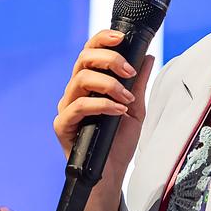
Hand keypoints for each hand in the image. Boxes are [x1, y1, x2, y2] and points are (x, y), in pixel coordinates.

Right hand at [54, 30, 153, 167]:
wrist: (113, 173)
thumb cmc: (120, 142)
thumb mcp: (136, 108)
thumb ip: (138, 83)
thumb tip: (147, 56)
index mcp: (89, 84)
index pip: (90, 52)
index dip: (103, 39)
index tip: (122, 38)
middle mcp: (75, 91)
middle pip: (83, 59)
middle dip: (110, 60)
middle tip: (129, 72)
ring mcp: (67, 107)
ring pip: (81, 79)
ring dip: (109, 85)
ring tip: (127, 100)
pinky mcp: (63, 125)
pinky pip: (78, 106)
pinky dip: (102, 105)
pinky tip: (118, 111)